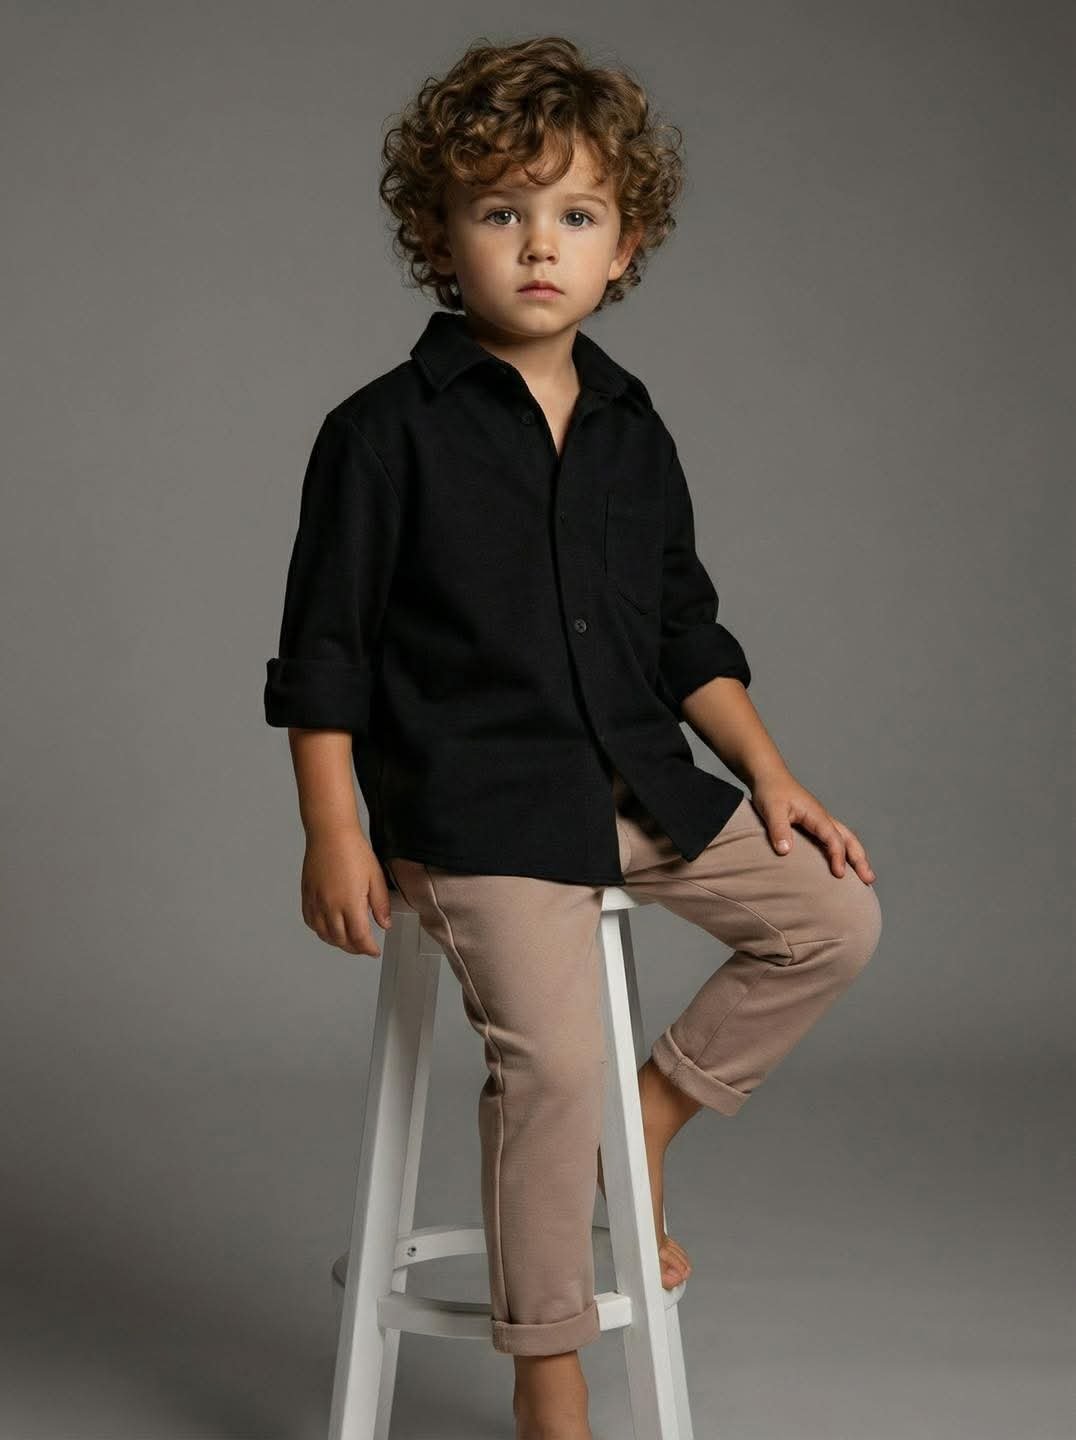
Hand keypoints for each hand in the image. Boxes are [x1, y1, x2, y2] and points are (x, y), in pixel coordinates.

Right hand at [300, 824, 394, 955]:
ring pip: (324, 934)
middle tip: (363, 947)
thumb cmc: (354, 851)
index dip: (368, 948)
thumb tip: (384, 924)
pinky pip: (310, 922)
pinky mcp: (307, 896)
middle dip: (354, 948)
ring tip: (348, 941)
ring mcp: (316, 902)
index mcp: (350, 904)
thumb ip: (380, 904)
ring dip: (337, 942)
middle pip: (341, 940)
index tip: (374, 951)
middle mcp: (330, 907)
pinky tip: (328, 928)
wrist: (330, 834)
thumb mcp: (375, 877)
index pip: (359, 937)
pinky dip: (320, 931)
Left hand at [750, 768, 876, 884]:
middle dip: (860, 859)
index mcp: (816, 814)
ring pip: (846, 838)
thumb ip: (779, 829)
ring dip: (856, 856)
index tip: (840, 874)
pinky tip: (843, 864)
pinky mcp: (814, 824)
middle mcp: (823, 817)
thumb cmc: (771, 791)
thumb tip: (785, 851)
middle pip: (849, 839)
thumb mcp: (772, 809)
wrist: (769, 776)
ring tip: (865, 876)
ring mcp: (820, 820)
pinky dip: (844, 851)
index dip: (838, 856)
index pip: (833, 838)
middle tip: (869, 879)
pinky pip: (834, 839)